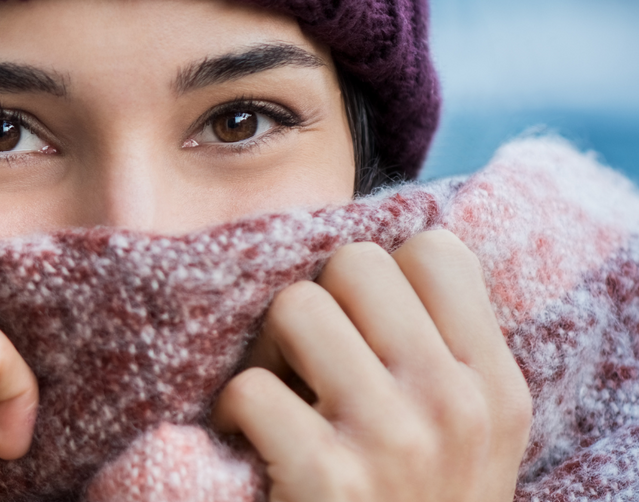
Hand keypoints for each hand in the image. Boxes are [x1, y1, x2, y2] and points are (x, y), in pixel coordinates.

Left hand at [213, 230, 531, 500]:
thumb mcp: (467, 439)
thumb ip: (438, 357)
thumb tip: (360, 268)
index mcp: (494, 385)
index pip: (435, 250)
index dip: (379, 279)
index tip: (361, 330)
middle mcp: (453, 402)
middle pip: (354, 264)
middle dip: (315, 305)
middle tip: (305, 364)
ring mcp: (392, 438)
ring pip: (295, 307)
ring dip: (267, 353)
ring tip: (278, 401)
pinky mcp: (326, 477)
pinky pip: (251, 387)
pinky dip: (232, 414)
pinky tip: (250, 446)